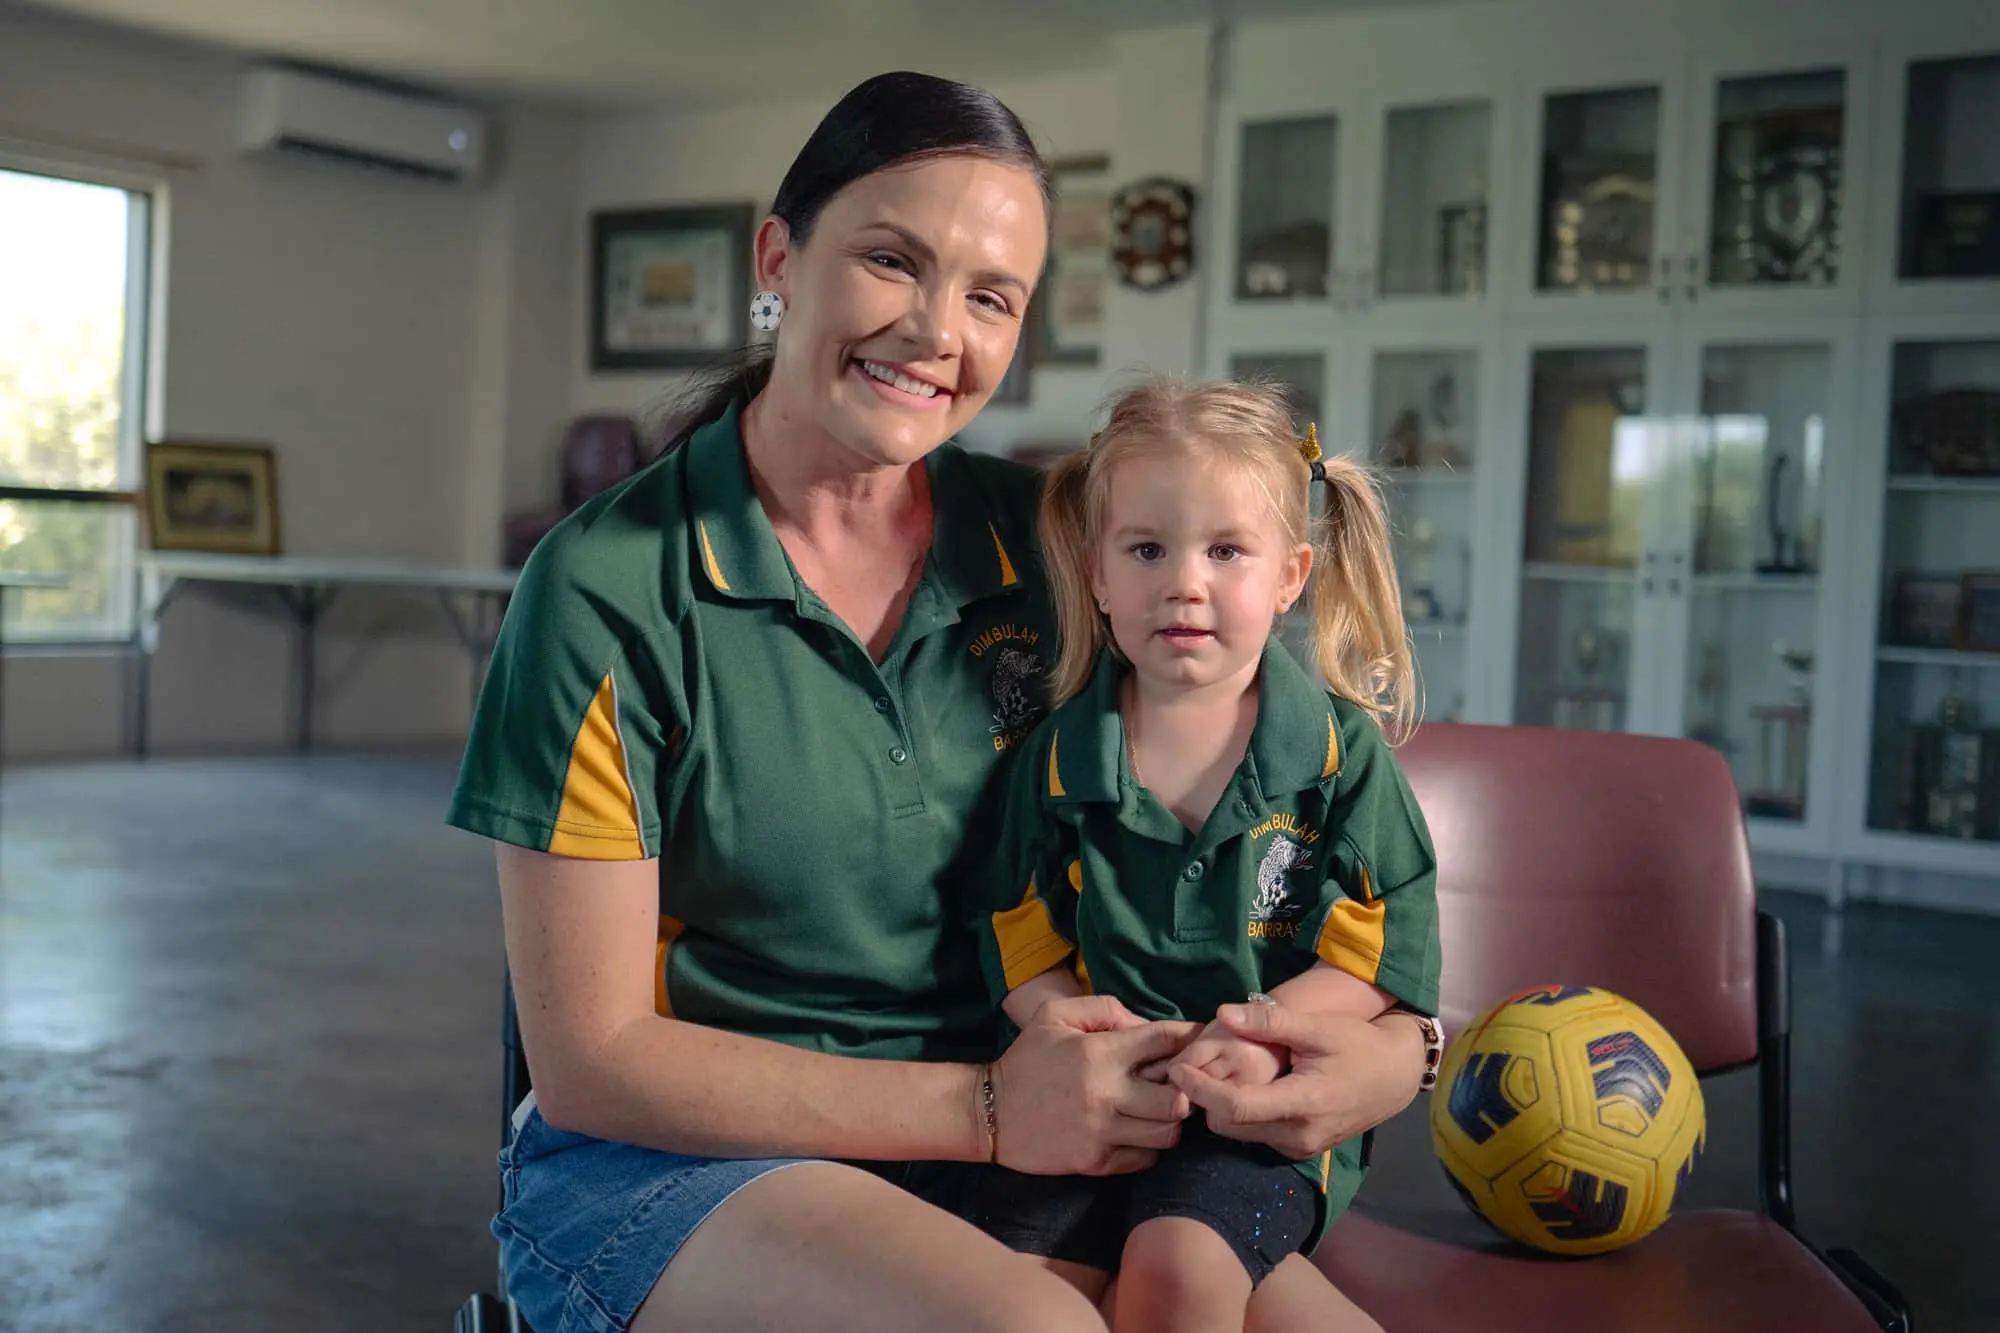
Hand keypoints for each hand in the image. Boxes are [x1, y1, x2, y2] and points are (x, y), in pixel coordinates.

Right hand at [992, 994, 1199, 1176]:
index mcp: (1100, 1052)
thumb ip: (1103, 1009)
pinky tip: (1134, 1133)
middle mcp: (1107, 1094)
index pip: (1165, 1040)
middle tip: (1175, 1086)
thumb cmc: (1026, 1059)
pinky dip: (1147, 1148)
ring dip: (1168, 1122)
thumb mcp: (1054, 1015)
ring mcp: (1102, 1132)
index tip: (1194, 1043)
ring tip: (1155, 1111)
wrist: (989, 1112)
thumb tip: (1142, 1025)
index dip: (1189, 1038)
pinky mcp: (1095, 1161)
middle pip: (1178, 1100)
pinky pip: (1144, 1159)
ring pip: (1166, 1134)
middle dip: (1183, 1090)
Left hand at [1167, 1005, 1426, 1159]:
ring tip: (1207, 1076)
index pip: (1235, 1107)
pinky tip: (1238, 1089)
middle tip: (1186, 1070)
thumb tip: (1222, 1013)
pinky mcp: (1300, 1150)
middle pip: (1229, 1126)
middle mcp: (1298, 1135)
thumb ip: (1270, 1022)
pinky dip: (1240, 1117)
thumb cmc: (1359, 1044)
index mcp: (1302, 1104)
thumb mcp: (1318, 1027)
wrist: (1395, 1077)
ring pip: (1240, 1135)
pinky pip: (1257, 1137)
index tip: (1175, 1070)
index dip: (1200, 1090)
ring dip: (1220, 1110)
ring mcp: (1300, 1147)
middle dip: (1204, 1101)